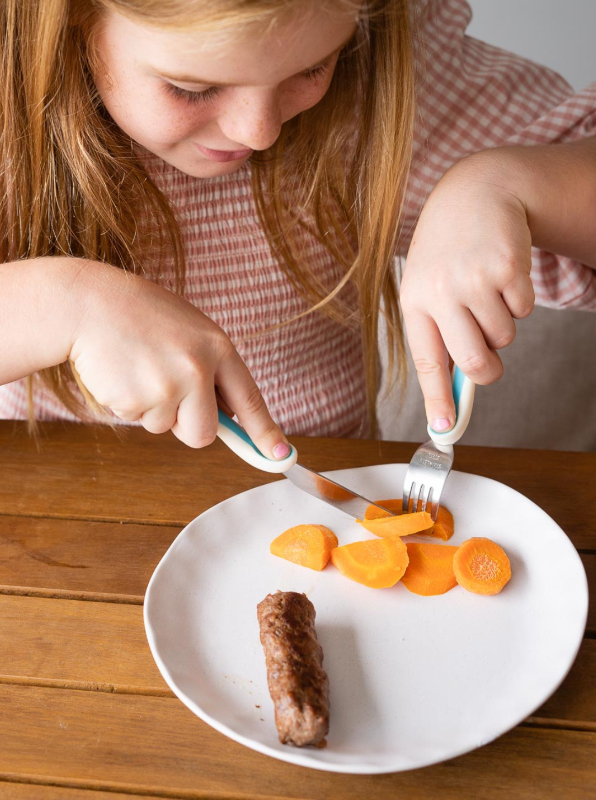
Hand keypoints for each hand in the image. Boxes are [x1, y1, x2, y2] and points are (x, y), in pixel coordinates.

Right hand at [69, 262, 289, 455]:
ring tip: (139, 366)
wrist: (88, 303)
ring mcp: (166, 387)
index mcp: (218, 347)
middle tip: (168, 390)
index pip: (250, 399)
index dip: (266, 431)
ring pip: (166, 427)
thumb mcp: (191, 332)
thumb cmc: (142, 316)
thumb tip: (230, 418)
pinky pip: (138, 420)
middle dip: (188, 426)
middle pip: (204, 434)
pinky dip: (129, 403)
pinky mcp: (134, 400)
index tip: (281, 455)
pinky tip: (122, 371)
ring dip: (153, 408)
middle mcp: (198, 369)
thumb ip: (212, 371)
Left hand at [400, 155, 534, 431]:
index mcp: (414, 301)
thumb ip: (441, 336)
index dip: (437, 399)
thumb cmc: (448, 252)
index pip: (427, 362)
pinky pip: (523, 311)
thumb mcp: (430, 288)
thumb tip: (457, 393)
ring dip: (502, 324)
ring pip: (504, 338)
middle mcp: (440, 292)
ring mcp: (474, 279)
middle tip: (490, 363)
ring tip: (486, 291)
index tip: (444, 428)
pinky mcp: (507, 268)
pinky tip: (501, 273)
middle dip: (488, 371)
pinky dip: (518, 300)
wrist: (474, 194)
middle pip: (475, 362)